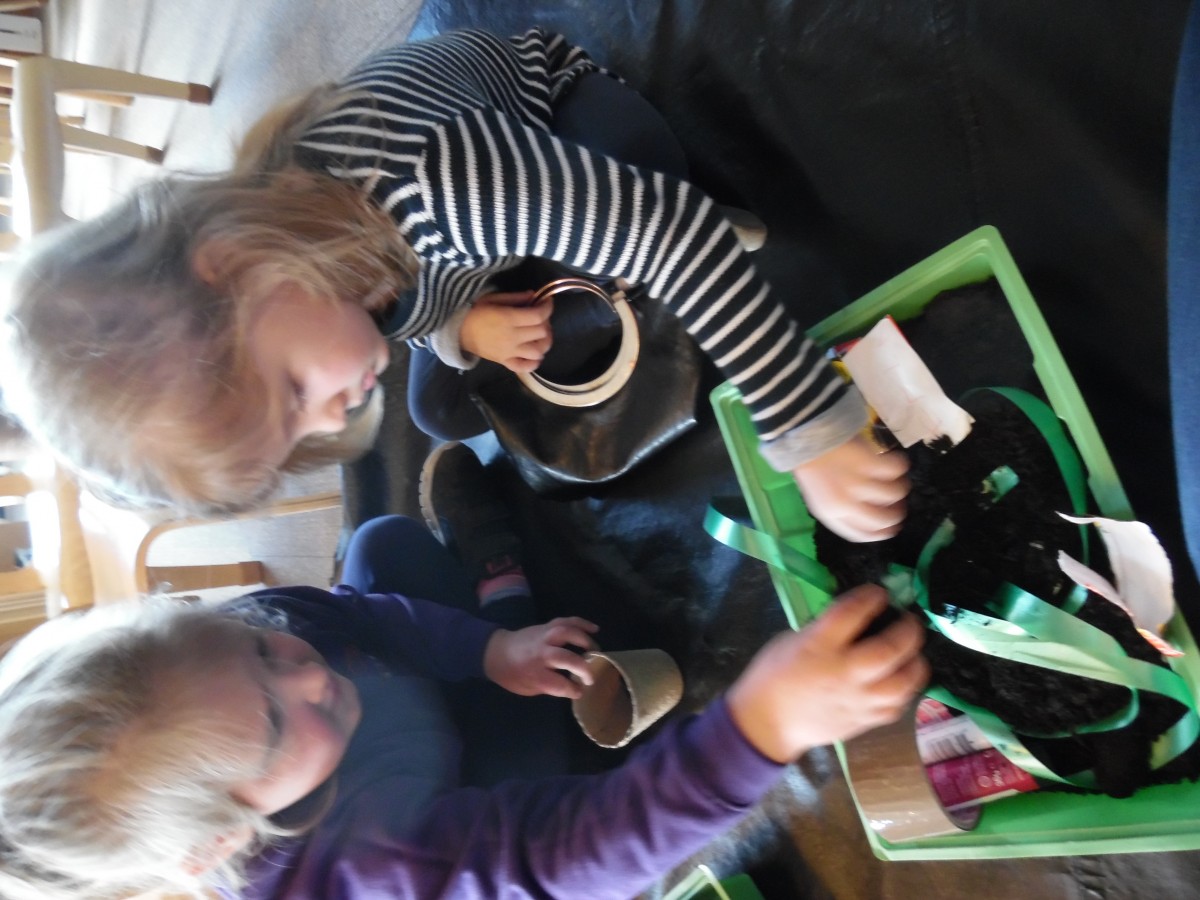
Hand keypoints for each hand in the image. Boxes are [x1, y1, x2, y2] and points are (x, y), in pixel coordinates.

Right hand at [460, 291, 552, 371]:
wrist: (458, 331)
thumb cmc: (475, 311)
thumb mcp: (493, 298)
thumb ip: (515, 298)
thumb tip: (534, 296)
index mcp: (508, 319)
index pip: (538, 316)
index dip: (548, 308)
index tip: (547, 301)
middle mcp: (512, 337)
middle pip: (541, 333)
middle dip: (546, 322)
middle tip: (540, 317)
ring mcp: (509, 352)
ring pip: (539, 351)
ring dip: (544, 342)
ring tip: (539, 335)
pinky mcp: (505, 363)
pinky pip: (526, 367)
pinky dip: (535, 362)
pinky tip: (534, 354)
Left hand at [483, 616, 600, 698]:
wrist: (496, 651)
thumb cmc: (513, 675)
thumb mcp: (528, 688)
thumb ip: (550, 687)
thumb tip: (573, 686)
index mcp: (534, 674)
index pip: (560, 684)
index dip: (574, 690)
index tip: (580, 691)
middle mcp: (540, 654)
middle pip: (566, 658)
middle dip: (583, 667)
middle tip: (591, 676)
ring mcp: (543, 636)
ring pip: (567, 633)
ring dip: (585, 640)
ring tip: (596, 650)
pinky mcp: (546, 626)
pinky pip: (565, 621)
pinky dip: (581, 623)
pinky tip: (594, 629)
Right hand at [725, 585, 927, 762]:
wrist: (767, 722)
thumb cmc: (774, 674)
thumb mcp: (793, 639)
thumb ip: (825, 629)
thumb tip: (857, 620)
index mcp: (818, 646)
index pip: (853, 613)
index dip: (871, 597)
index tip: (879, 592)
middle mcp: (843, 673)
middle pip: (889, 650)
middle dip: (907, 630)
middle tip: (910, 620)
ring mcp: (857, 701)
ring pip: (902, 684)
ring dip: (915, 664)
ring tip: (913, 653)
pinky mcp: (864, 721)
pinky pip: (895, 707)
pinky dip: (904, 692)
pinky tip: (900, 681)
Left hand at [792, 433, 909, 541]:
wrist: (803, 435)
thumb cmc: (813, 464)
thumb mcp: (821, 495)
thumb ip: (842, 509)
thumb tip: (871, 514)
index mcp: (829, 514)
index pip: (861, 535)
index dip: (881, 534)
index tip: (892, 528)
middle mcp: (844, 504)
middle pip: (881, 520)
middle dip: (895, 514)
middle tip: (900, 504)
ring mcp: (857, 484)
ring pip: (893, 495)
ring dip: (899, 488)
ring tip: (897, 479)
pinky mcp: (868, 463)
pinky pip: (895, 470)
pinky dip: (899, 466)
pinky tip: (895, 461)